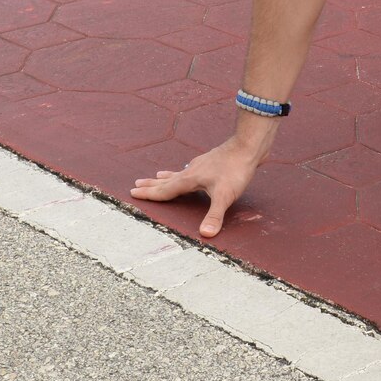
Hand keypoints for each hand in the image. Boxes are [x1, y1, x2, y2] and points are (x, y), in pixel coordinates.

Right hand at [130, 137, 261, 238]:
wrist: (248, 146)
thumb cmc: (235, 169)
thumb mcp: (225, 196)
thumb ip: (214, 215)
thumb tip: (205, 234)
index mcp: (190, 179)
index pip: (165, 190)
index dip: (149, 194)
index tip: (133, 193)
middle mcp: (192, 171)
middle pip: (167, 180)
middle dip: (152, 185)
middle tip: (136, 184)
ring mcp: (201, 165)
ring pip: (178, 173)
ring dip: (166, 177)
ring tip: (156, 176)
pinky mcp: (211, 162)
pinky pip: (191, 169)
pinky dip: (183, 172)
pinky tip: (189, 170)